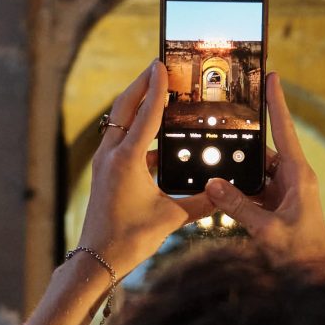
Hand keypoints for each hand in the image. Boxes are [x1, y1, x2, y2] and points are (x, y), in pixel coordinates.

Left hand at [77, 60, 211, 277]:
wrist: (97, 259)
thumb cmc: (130, 238)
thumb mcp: (171, 217)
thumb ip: (201, 202)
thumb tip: (226, 193)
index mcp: (127, 159)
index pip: (146, 114)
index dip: (157, 88)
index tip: (162, 65)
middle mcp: (111, 155)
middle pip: (124, 107)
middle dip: (141, 85)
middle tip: (157, 67)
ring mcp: (104, 162)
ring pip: (119, 122)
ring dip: (136, 105)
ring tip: (157, 94)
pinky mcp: (105, 171)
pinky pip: (120, 140)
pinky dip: (135, 129)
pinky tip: (155, 136)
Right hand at [205, 71, 324, 265]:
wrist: (315, 280)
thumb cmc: (302, 256)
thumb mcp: (267, 230)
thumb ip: (238, 207)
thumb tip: (214, 184)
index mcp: (300, 176)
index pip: (286, 130)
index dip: (277, 102)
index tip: (272, 77)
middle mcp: (295, 179)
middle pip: (264, 151)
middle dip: (242, 145)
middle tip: (221, 129)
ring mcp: (287, 193)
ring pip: (256, 172)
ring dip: (238, 174)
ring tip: (214, 169)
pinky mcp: (278, 207)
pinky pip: (254, 191)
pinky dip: (239, 192)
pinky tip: (221, 194)